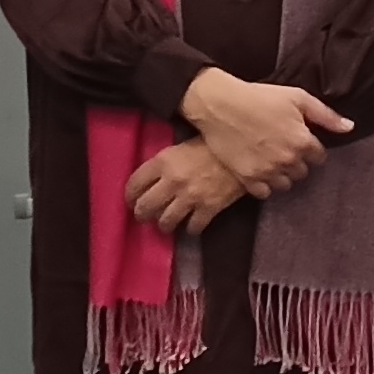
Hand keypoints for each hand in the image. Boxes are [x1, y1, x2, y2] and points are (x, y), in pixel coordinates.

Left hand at [125, 141, 242, 235]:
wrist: (244, 152)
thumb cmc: (213, 144)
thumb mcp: (182, 146)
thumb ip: (165, 162)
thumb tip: (153, 178)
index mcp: (163, 162)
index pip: (134, 184)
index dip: (129, 195)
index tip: (131, 200)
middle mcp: (172, 182)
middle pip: (145, 207)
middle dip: (141, 214)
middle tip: (144, 216)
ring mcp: (190, 197)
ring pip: (166, 221)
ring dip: (163, 225)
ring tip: (165, 224)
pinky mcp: (208, 208)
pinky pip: (192, 227)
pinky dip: (190, 229)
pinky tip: (191, 226)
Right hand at [183, 67, 347, 193]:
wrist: (219, 104)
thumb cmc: (259, 97)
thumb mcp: (297, 98)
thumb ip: (326, 116)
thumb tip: (349, 127)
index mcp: (302, 141)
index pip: (319, 157)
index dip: (310, 148)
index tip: (299, 140)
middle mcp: (287, 160)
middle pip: (302, 172)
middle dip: (296, 161)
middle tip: (282, 147)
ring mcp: (267, 171)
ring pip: (285, 184)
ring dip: (281, 174)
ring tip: (270, 158)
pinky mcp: (247, 178)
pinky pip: (264, 192)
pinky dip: (263, 184)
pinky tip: (258, 169)